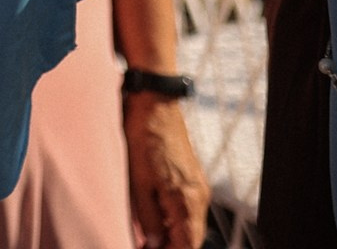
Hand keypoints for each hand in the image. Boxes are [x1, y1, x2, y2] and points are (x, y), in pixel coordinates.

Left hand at [123, 95, 210, 247]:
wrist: (154, 103)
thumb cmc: (143, 137)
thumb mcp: (138, 182)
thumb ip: (148, 217)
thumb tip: (155, 244)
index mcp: (188, 200)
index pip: (188, 245)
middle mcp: (198, 196)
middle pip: (190, 237)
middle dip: (170, 246)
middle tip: (142, 246)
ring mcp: (196, 186)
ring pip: (188, 224)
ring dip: (171, 235)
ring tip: (146, 239)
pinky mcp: (189, 177)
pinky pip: (185, 208)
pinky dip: (172, 220)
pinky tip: (153, 220)